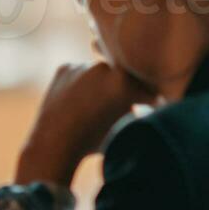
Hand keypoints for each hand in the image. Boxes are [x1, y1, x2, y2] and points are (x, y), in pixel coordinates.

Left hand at [15, 61, 155, 184]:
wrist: (54, 144)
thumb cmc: (95, 141)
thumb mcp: (126, 127)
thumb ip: (141, 110)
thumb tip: (154, 104)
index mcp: (124, 81)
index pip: (146, 84)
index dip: (149, 98)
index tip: (145, 108)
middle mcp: (103, 67)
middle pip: (125, 76)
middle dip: (126, 89)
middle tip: (117, 107)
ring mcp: (82, 65)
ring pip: (102, 73)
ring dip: (103, 84)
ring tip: (94, 108)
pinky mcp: (65, 67)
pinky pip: (81, 73)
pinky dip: (83, 85)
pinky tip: (78, 103)